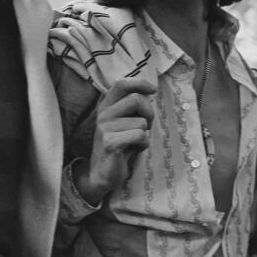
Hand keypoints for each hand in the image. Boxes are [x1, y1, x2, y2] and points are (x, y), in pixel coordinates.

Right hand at [73, 77, 155, 204]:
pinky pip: (140, 136)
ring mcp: (105, 128)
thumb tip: (150, 90)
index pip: (121, 84)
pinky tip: (133, 150)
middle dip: (149, 113)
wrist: (103, 173)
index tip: (153, 90)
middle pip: (136, 100)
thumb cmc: (120, 145)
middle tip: (145, 127)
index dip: (139, 83)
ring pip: (141, 122)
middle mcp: (103, 114)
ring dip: (145, 134)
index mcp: (106, 106)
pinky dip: (143, 145)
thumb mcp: (125, 122)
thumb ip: (133, 106)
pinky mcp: (110, 143)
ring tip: (134, 142)